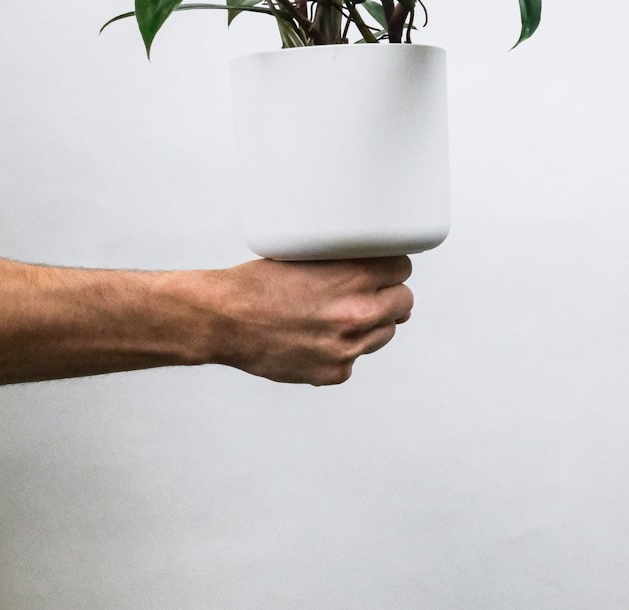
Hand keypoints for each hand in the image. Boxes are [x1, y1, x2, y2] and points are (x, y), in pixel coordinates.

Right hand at [205, 256, 413, 385]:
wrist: (225, 320)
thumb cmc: (258, 284)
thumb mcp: (307, 255)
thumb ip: (345, 263)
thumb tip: (378, 274)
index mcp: (353, 277)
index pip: (402, 269)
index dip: (391, 268)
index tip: (382, 270)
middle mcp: (358, 313)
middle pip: (403, 302)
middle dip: (388, 295)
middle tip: (367, 293)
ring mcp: (348, 347)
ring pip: (384, 333)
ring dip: (370, 323)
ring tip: (337, 314)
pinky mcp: (335, 372)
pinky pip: (355, 358)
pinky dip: (342, 349)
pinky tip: (316, 336)